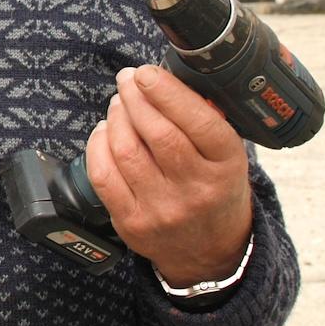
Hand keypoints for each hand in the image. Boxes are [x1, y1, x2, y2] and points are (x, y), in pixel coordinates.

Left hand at [84, 65, 253, 286]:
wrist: (209, 252)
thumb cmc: (215, 189)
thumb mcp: (227, 154)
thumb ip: (204, 117)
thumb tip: (165, 78)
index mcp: (227, 165)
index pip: (197, 121)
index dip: (166, 91)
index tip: (146, 73)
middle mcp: (196, 189)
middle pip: (156, 132)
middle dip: (135, 97)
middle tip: (127, 80)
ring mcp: (162, 209)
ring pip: (126, 150)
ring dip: (116, 118)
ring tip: (119, 105)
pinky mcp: (132, 223)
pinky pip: (103, 175)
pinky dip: (98, 145)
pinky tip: (104, 133)